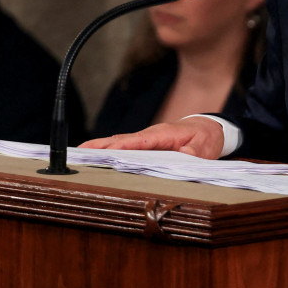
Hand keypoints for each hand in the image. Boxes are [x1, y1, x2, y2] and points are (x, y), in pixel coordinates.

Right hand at [79, 119, 225, 158]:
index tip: (104, 152)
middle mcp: (150, 136)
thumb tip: (184, 156)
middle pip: (121, 140)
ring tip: (80, 157)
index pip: (137, 141)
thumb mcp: (205, 146)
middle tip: (78, 153)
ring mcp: (147, 140)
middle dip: (100, 146)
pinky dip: (110, 152)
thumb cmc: (206, 136)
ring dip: (101, 149)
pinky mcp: (146, 146)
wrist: (209, 128)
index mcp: (163, 134)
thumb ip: (194, 153)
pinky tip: (98, 159)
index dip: (119, 147)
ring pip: (120, 144)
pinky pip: (126, 148)